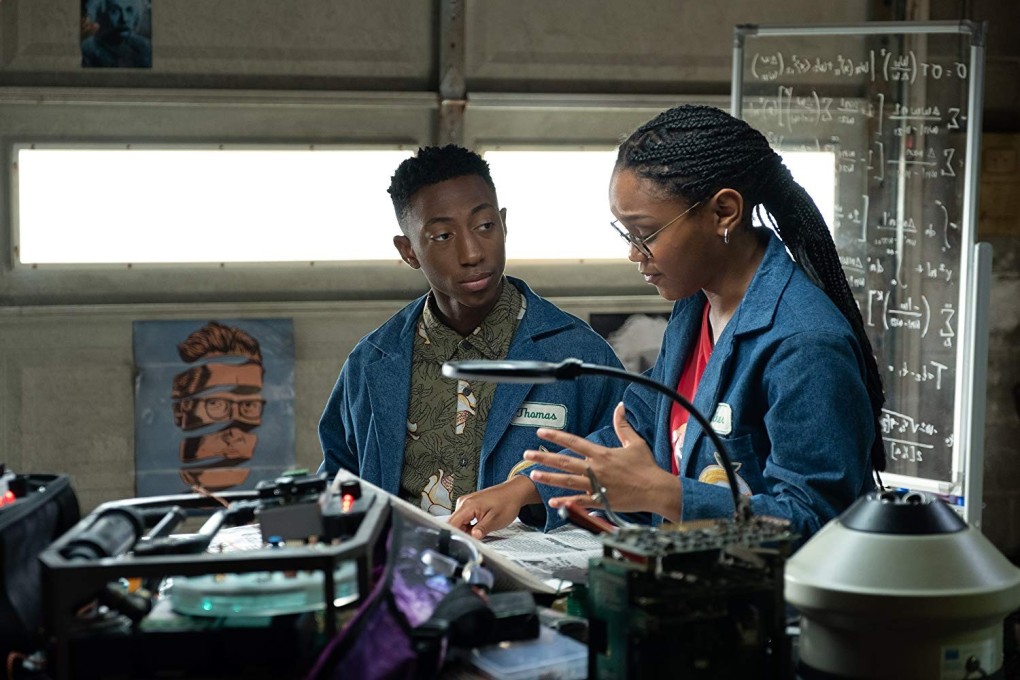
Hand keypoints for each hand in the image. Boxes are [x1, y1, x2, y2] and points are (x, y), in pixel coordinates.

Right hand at [449, 474, 539, 538]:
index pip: (451, 524)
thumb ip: (481, 529)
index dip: (454, 535)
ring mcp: (466, 503)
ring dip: (466, 530)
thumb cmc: (507, 503)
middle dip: (462, 534)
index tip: (461, 544)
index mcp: (467, 505)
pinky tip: (479, 527)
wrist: (514, 492)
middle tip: (475, 540)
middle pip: (454, 524)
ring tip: (480, 531)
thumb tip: (472, 538)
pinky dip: (469, 526)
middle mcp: (463, 502)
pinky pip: (464, 519)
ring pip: (458, 522)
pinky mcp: (469, 505)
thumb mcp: (495, 520)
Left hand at [526, 402, 681, 520]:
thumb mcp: (635, 443)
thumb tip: (620, 407)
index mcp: (602, 454)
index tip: (541, 432)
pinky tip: (552, 501)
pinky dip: (565, 502)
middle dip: (544, 457)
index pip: (574, 442)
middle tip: (527, 455)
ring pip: (568, 481)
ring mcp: (597, 486)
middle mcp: (596, 469)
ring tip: (534, 475)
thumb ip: (623, 425)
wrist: (656, 490)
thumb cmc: (647, 468)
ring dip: (549, 478)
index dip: (556, 436)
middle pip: (565, 462)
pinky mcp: (601, 501)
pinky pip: (579, 501)